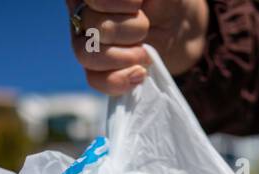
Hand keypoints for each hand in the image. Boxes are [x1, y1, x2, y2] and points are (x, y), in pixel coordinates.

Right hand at [66, 0, 209, 94]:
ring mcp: (85, 43)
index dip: (114, 3)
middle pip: (91, 25)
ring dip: (125, 56)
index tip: (138, 5)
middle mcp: (81, 12)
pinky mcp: (96, 70)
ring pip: (87, 55)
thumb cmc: (165, 1)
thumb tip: (133, 2)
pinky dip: (121, 79)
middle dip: (130, 30)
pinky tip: (140, 73)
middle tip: (146, 28)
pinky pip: (95, 80)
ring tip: (145, 53)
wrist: (177, 28)